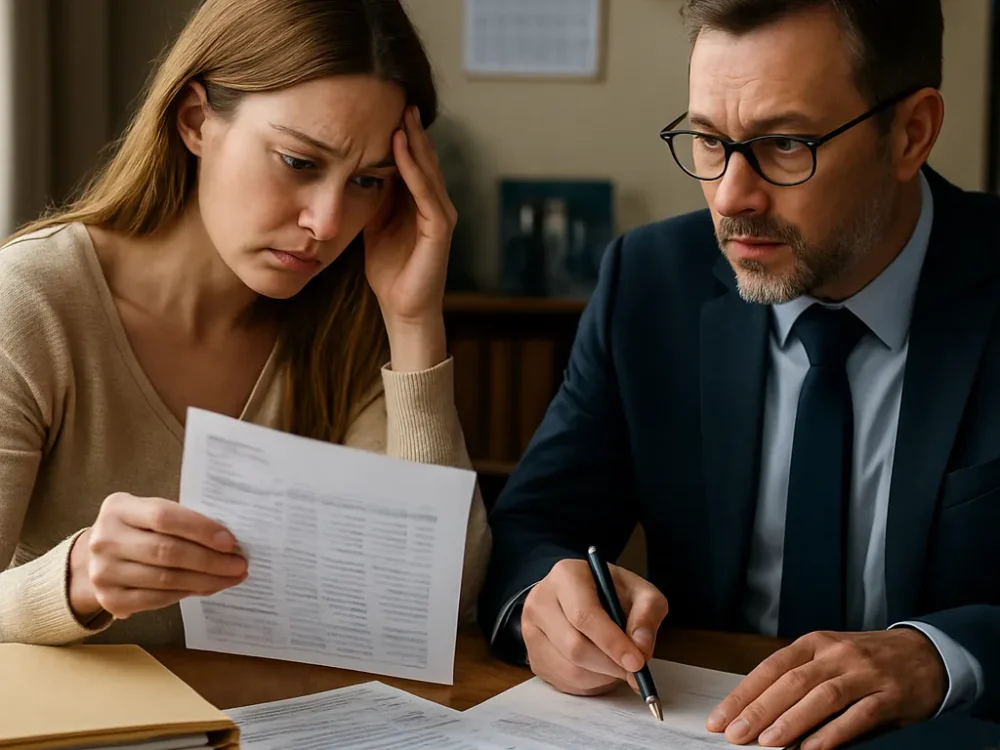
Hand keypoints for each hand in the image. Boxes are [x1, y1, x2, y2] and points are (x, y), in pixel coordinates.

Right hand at [69, 493, 247, 620]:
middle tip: (239, 564)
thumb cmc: (137, 529)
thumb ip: (181, 520)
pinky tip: (208, 586)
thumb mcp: (148, 512)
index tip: (230, 540)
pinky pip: (158, 599)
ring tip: (231, 577)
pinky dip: (188, 593)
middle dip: (210, 560)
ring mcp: (104, 572)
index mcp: (118, 508)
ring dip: (206, 580)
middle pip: (167, 552)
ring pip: (166, 579)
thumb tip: (227, 540)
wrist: (96, 557)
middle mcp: (105, 540)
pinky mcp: (110, 599)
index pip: (164, 516)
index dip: (200, 529)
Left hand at [364, 106, 455, 331]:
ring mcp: (441, 217)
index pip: (413, 163)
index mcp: (420, 205)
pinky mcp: (440, 230)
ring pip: (429, 171)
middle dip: (413, 131)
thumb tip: (354, 169)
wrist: (402, 308)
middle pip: (425, 160)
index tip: (385, 110)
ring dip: (416, 143)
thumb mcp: (374, 225)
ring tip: (403, 116)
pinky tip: (402, 149)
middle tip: (399, 100)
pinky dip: (414, 169)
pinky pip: (427, 193)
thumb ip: (373, 199)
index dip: (403, 137)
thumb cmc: (389, 272)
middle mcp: (435, 206)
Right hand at [521, 558, 668, 695]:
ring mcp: (531, 629)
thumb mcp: (640, 592)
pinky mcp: (532, 655)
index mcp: (566, 575)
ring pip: (569, 669)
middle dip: (610, 665)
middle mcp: (541, 600)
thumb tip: (641, 648)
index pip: (584, 615)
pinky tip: (601, 669)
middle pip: (574, 646)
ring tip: (618, 666)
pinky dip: (590, 684)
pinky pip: (563, 682)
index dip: (611, 642)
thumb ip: (647, 615)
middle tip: (635, 672)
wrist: (583, 594)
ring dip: (602, 677)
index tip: (637, 662)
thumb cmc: (612, 592)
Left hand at [706, 629, 946, 749]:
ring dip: (791, 721)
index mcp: (814, 643)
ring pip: (821, 696)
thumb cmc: (867, 660)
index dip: (743, 694)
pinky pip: (857, 716)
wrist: (925, 653)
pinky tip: (811, 749)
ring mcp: (864, 673)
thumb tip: (759, 713)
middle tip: (736, 734)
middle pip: (791, 682)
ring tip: (767, 742)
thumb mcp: (829, 659)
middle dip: (759, 710)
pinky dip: (832, 733)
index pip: (770, 668)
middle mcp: (836, 654)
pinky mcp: (889, 695)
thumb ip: (799, 681)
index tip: (721, 718)